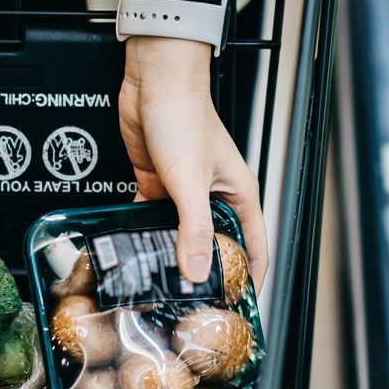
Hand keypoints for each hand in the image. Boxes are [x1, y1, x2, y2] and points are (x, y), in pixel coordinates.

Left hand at [118, 37, 269, 290]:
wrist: (153, 79)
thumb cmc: (185, 113)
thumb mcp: (190, 179)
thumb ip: (193, 228)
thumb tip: (195, 271)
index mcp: (238, 194)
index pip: (254, 246)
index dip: (250, 278)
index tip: (238, 308)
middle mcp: (215, 196)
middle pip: (215, 244)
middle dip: (205, 273)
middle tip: (190, 304)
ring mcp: (185, 192)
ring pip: (180, 235)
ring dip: (170, 255)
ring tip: (157, 284)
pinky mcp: (158, 184)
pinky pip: (153, 219)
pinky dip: (145, 235)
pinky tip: (133, 252)